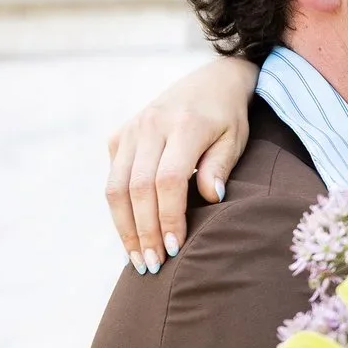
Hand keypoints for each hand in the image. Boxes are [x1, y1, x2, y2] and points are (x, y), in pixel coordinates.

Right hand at [106, 56, 257, 271]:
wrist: (211, 82)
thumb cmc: (228, 118)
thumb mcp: (236, 139)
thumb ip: (220, 167)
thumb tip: (210, 199)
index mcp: (183, 126)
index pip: (169, 180)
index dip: (168, 217)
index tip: (175, 248)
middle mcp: (150, 126)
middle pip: (138, 188)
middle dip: (144, 231)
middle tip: (154, 265)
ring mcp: (130, 130)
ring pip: (116, 186)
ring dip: (124, 227)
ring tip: (137, 260)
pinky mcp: (119, 136)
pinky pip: (112, 178)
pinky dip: (119, 209)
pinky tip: (130, 235)